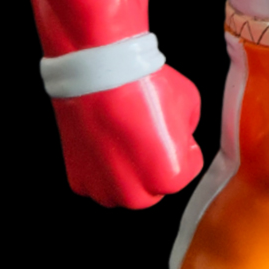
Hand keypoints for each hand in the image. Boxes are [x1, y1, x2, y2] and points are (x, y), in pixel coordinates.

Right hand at [51, 66, 202, 207]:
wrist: (98, 73)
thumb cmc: (143, 86)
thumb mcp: (189, 102)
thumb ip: (187, 130)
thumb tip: (177, 137)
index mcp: (170, 177)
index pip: (189, 168)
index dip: (184, 145)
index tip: (170, 128)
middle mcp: (136, 195)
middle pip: (156, 185)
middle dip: (155, 164)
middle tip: (146, 133)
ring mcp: (105, 190)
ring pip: (126, 189)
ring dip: (128, 170)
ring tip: (124, 135)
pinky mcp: (79, 181)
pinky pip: (99, 182)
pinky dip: (102, 166)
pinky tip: (104, 139)